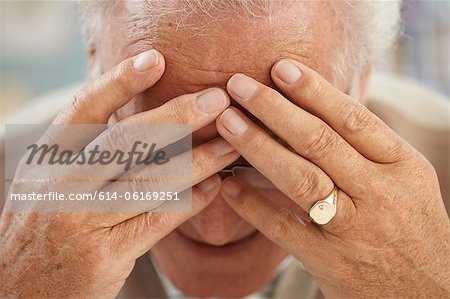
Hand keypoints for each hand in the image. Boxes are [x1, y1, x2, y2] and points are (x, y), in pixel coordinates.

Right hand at [0, 50, 238, 297]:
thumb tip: (146, 126)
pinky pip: (158, 220)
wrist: (17, 295)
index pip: (84, 110)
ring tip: (231, 142)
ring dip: (198, 159)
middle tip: (217, 99)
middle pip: (126, 139)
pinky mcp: (104, 256)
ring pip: (151, 180)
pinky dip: (191, 202)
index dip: (121, 82)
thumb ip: (85, 157)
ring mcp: (81, 220)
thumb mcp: (48, 186)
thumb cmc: (42, 234)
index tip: (156, 60)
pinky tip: (214, 186)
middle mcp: (60, 185)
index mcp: (45, 162)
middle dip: (178, 116)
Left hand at [217, 59, 449, 297]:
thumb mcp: (405, 180)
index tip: (281, 68)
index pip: (353, 118)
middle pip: (319, 141)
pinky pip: (283, 228)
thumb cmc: (412, 227)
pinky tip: (228, 186)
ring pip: (300, 179)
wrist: (427, 293)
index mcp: (402, 166)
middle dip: (274, 109)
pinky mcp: (329, 261)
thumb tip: (318, 109)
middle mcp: (378, 194)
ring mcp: (352, 229)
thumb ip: (368, 148)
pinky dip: (252, 205)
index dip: (314, 91)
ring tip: (227, 123)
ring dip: (258, 147)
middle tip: (239, 85)